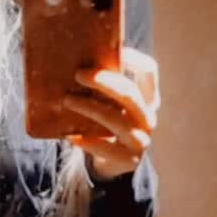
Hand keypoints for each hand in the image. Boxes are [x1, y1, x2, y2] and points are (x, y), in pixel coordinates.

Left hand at [63, 46, 160, 179]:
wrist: (113, 164)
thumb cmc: (107, 126)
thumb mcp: (110, 105)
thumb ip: (102, 88)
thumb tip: (68, 60)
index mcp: (146, 99)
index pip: (149, 71)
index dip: (133, 58)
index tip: (111, 51)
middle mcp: (147, 118)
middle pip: (130, 93)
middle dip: (103, 81)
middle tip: (78, 74)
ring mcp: (140, 140)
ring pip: (116, 120)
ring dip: (89, 107)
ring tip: (67, 100)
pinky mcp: (128, 161)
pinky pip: (105, 148)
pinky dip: (86, 140)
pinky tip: (69, 135)